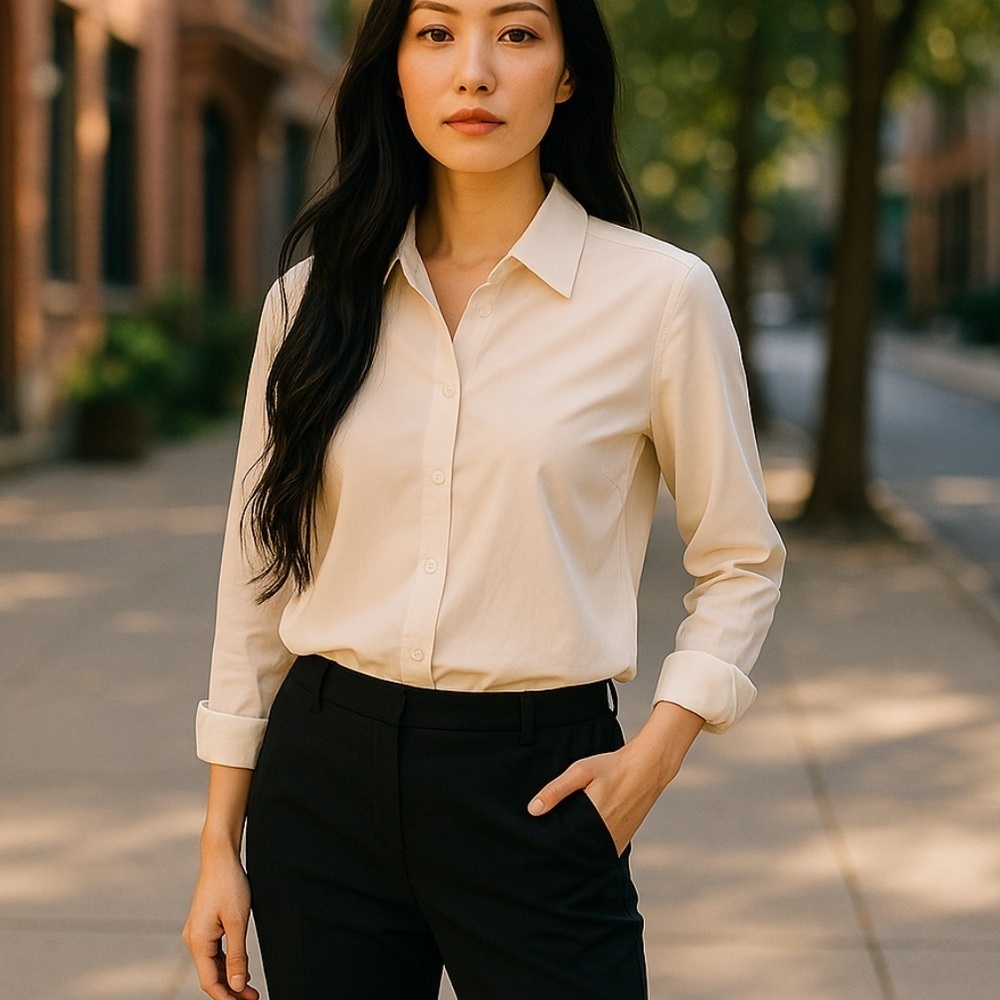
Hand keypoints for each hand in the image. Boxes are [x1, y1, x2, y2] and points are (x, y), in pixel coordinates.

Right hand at [182, 850, 259, 999]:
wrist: (220, 857)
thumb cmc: (229, 885)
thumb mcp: (237, 922)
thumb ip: (237, 956)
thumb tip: (236, 985)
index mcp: (198, 942)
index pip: (209, 981)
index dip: (226, 997)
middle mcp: (193, 939)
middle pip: (211, 974)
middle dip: (231, 989)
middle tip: (253, 998)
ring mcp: (197, 932)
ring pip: (213, 964)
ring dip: (230, 976)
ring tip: (250, 988)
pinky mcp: (203, 925)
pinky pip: (214, 951)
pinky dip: (227, 961)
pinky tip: (240, 968)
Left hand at [526, 700, 704, 855]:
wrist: (648, 766)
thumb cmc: (612, 767)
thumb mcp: (581, 772)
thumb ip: (556, 790)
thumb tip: (533, 810)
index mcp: (593, 823)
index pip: (566, 846)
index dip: (553, 848)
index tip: (540, 847)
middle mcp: (607, 837)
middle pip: (579, 852)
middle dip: (564, 851)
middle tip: (547, 848)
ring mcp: (619, 839)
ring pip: (592, 852)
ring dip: (580, 849)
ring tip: (564, 844)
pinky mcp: (626, 837)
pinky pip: (605, 848)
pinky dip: (594, 846)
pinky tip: (584, 838)